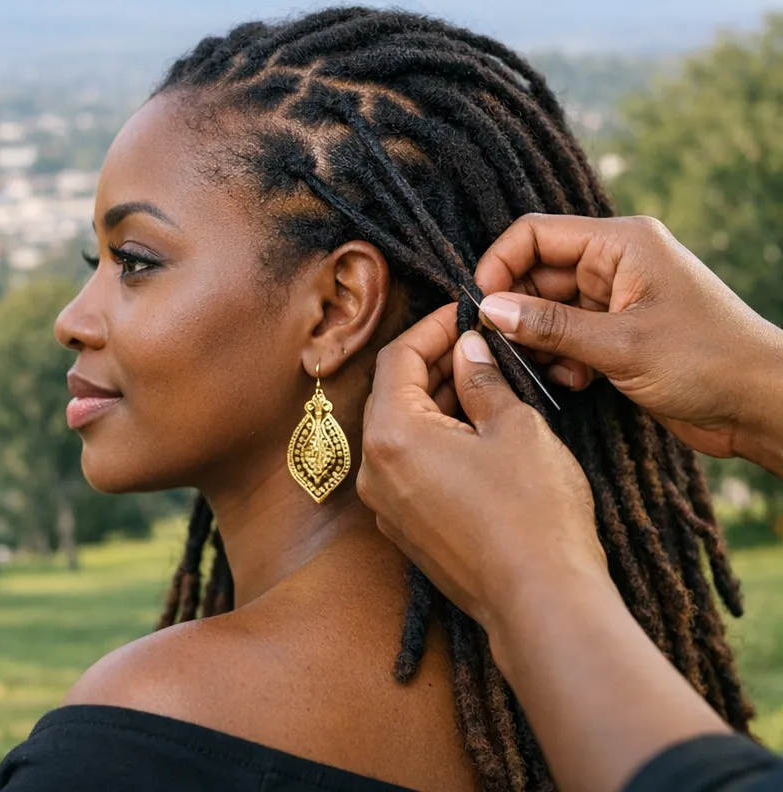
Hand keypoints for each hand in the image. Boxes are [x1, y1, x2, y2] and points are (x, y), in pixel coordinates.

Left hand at [357, 305, 605, 628]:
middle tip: (482, 344)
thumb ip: (482, 379)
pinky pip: (412, 467)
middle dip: (437, 363)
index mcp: (391, 435)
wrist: (542, 606)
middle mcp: (374, 470)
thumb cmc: (533, 512)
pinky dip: (438, 440)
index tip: (466, 312)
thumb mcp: (515, 428)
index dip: (433, 327)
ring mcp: (387, 505)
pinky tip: (478, 430)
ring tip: (487, 381)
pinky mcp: (407, 531)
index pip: (399, 358)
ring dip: (440, 401)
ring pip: (404, 432)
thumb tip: (468, 349)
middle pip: (396, 394)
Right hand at [474, 214, 782, 470]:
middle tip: (502, 348)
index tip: (480, 306)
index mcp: (620, 243)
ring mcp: (617, 298)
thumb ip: (550, 326)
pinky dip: (561, 356)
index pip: (535, 234)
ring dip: (538, 340)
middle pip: (538, 273)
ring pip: (549, 308)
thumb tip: (489, 309)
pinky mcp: (619, 332)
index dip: (500, 264)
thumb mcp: (621, 344)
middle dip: (516, 310)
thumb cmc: (707, 361)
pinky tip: (574, 381)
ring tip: (546, 370)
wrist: (763, 404)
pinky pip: (569, 334)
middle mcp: (615, 263)